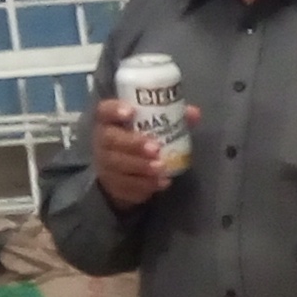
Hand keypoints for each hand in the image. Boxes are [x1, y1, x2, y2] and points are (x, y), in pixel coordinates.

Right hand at [90, 95, 183, 211]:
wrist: (123, 171)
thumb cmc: (138, 140)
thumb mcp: (152, 126)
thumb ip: (172, 117)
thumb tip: (194, 113)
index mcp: (109, 121)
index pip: (104, 111)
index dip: (114, 109)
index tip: (131, 111)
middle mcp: (102, 142)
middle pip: (110, 140)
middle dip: (133, 144)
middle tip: (155, 148)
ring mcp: (104, 165)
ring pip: (117, 166)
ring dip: (140, 167)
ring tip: (161, 167)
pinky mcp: (112, 186)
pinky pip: (124, 187)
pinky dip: (143, 186)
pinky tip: (160, 183)